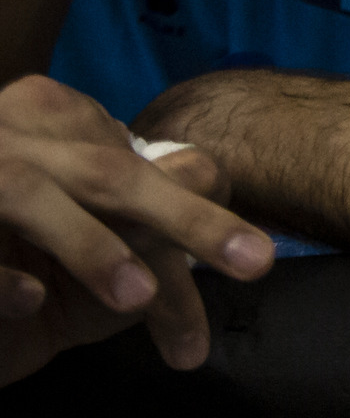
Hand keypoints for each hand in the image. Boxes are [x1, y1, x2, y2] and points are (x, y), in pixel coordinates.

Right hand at [0, 74, 272, 388]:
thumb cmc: (17, 246)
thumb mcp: (93, 224)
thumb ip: (146, 204)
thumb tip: (211, 177)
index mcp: (52, 118)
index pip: (140, 165)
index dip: (196, 217)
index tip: (251, 265)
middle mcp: (11, 134)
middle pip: (107, 175)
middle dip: (186, 219)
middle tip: (255, 262)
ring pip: (29, 195)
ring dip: (87, 246)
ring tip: (139, 297)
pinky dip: (0, 275)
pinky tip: (31, 299)